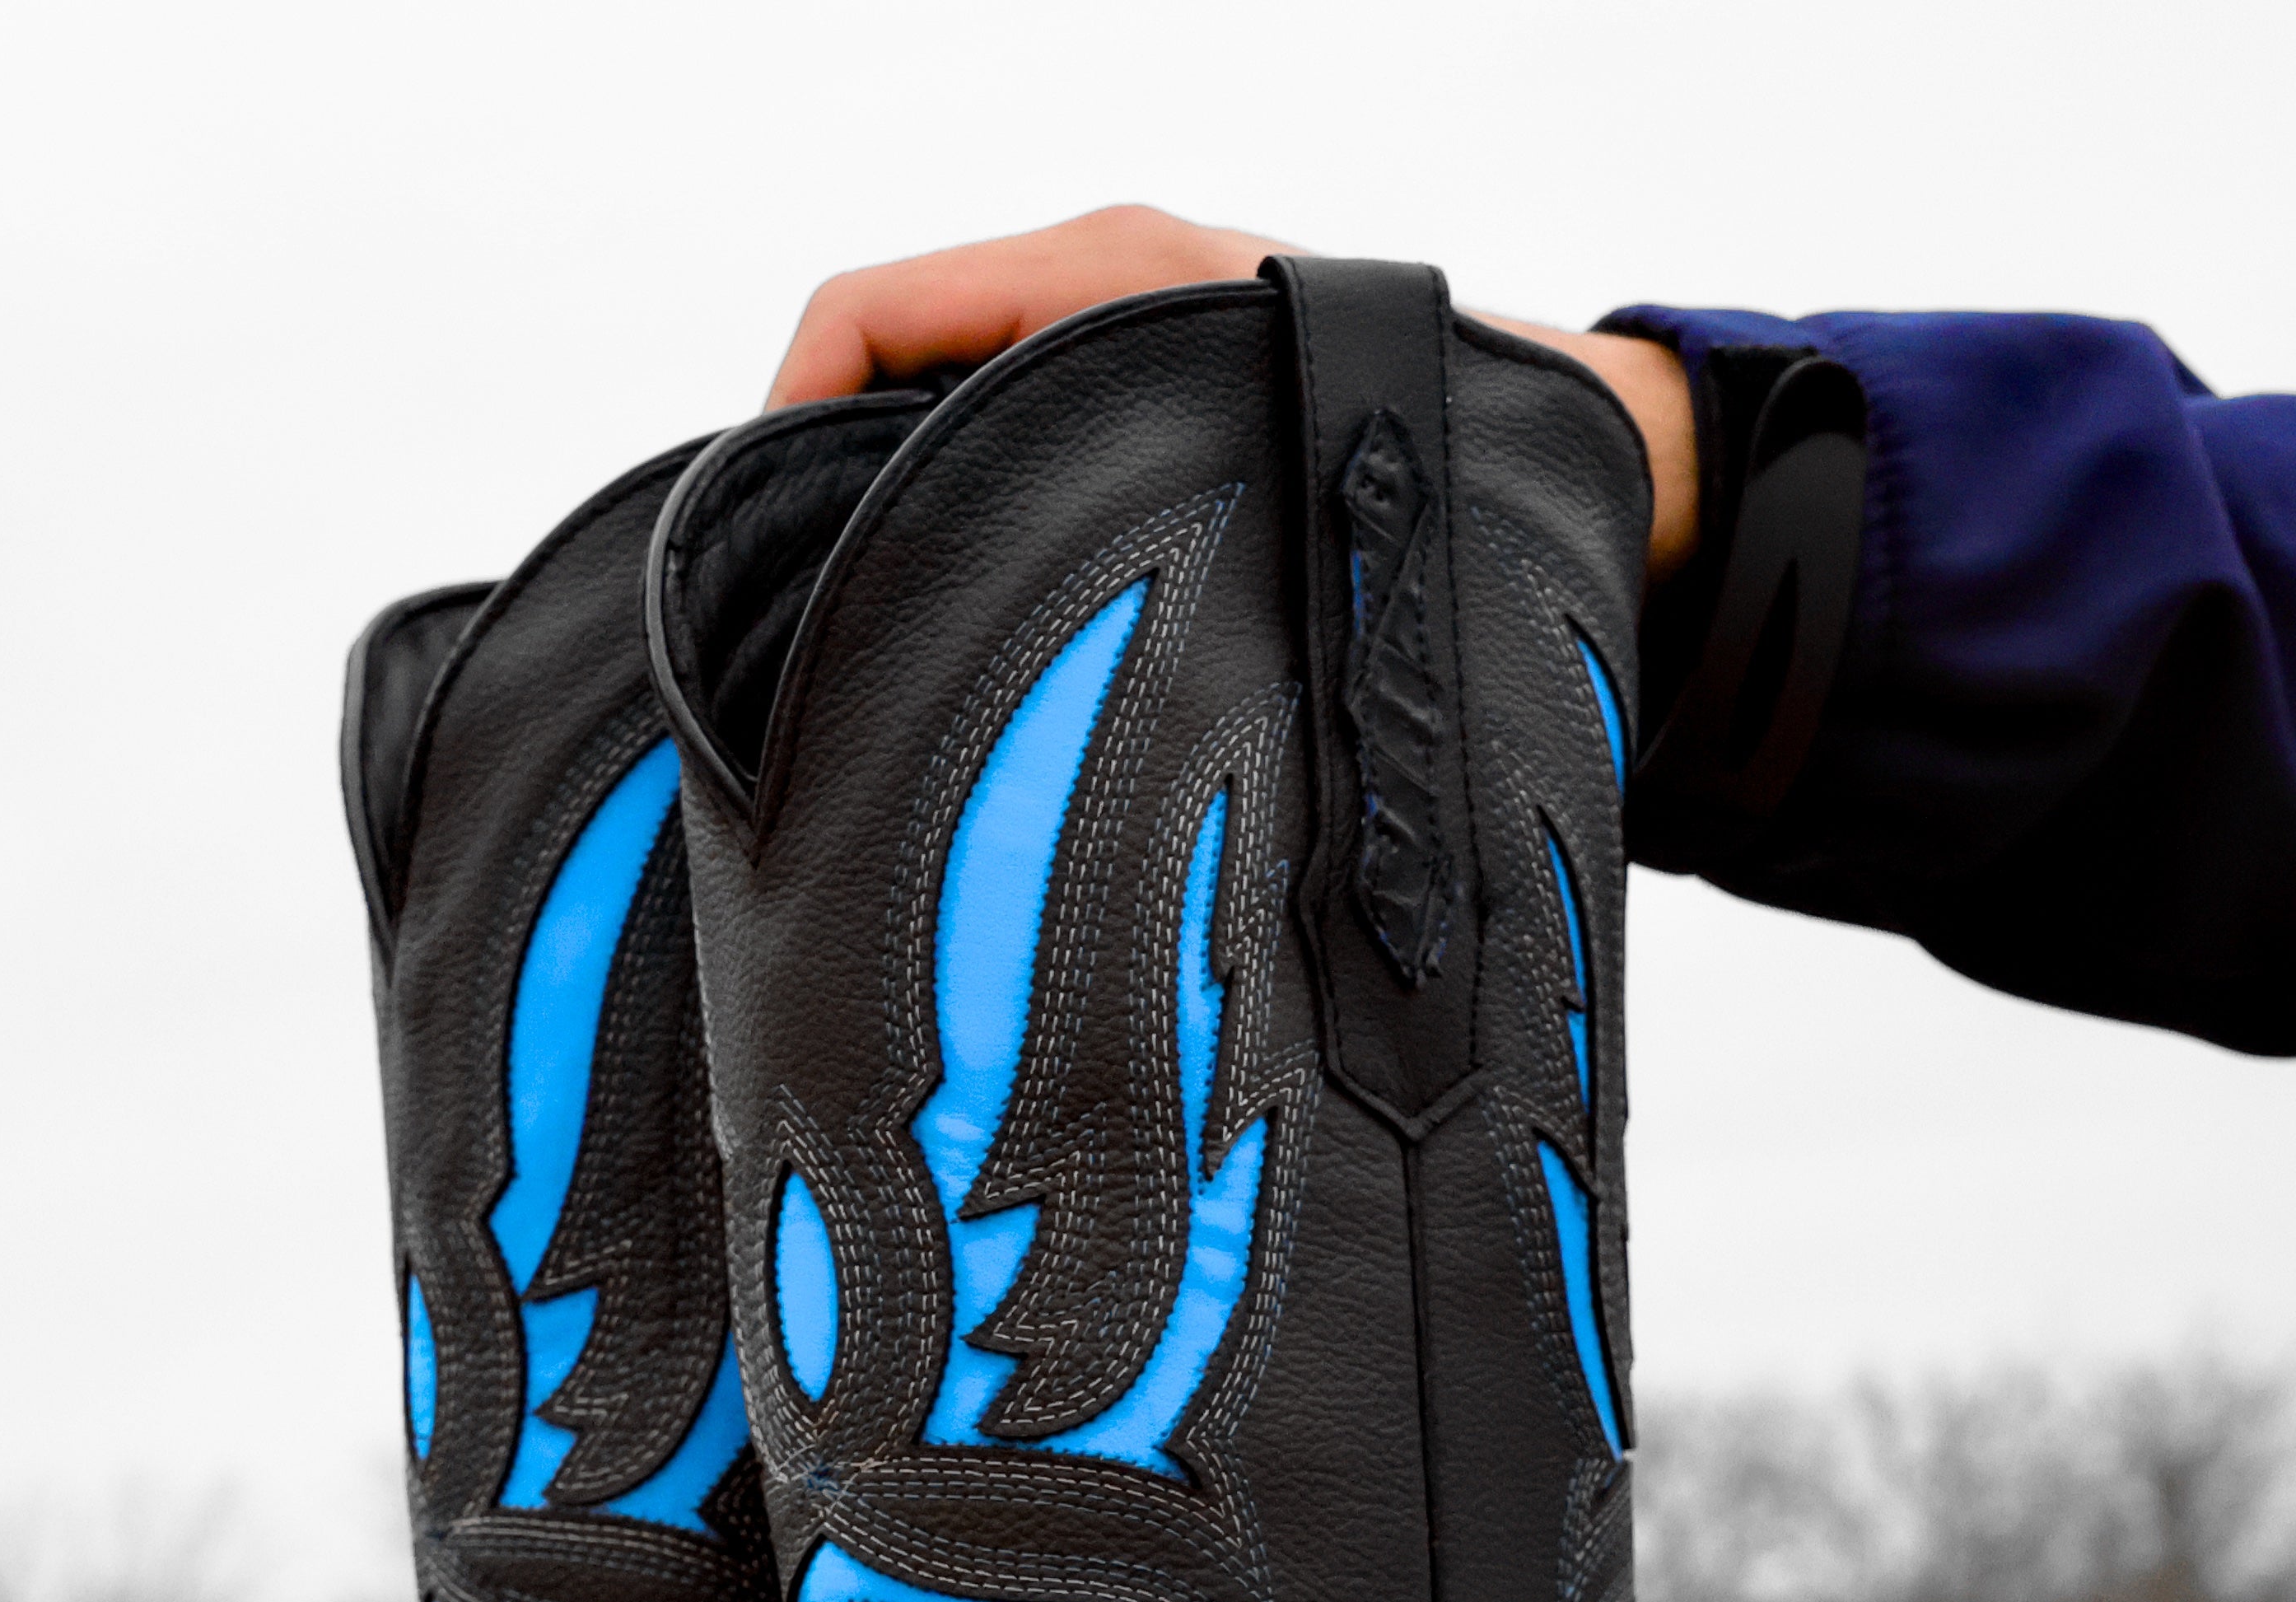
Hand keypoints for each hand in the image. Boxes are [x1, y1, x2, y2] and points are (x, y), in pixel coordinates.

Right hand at [768, 205, 1699, 580]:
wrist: (1539, 446)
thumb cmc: (1402, 434)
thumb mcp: (1211, 440)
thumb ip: (1064, 475)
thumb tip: (925, 571)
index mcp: (1091, 269)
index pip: (864, 312)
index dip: (782, 419)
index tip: (757, 547)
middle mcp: (1091, 294)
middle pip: (884, 368)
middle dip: (825, 484)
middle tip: (808, 619)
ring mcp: (1112, 353)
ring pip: (945, 425)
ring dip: (903, 520)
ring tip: (887, 637)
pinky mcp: (1139, 415)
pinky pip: (1012, 455)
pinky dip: (972, 527)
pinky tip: (978, 620)